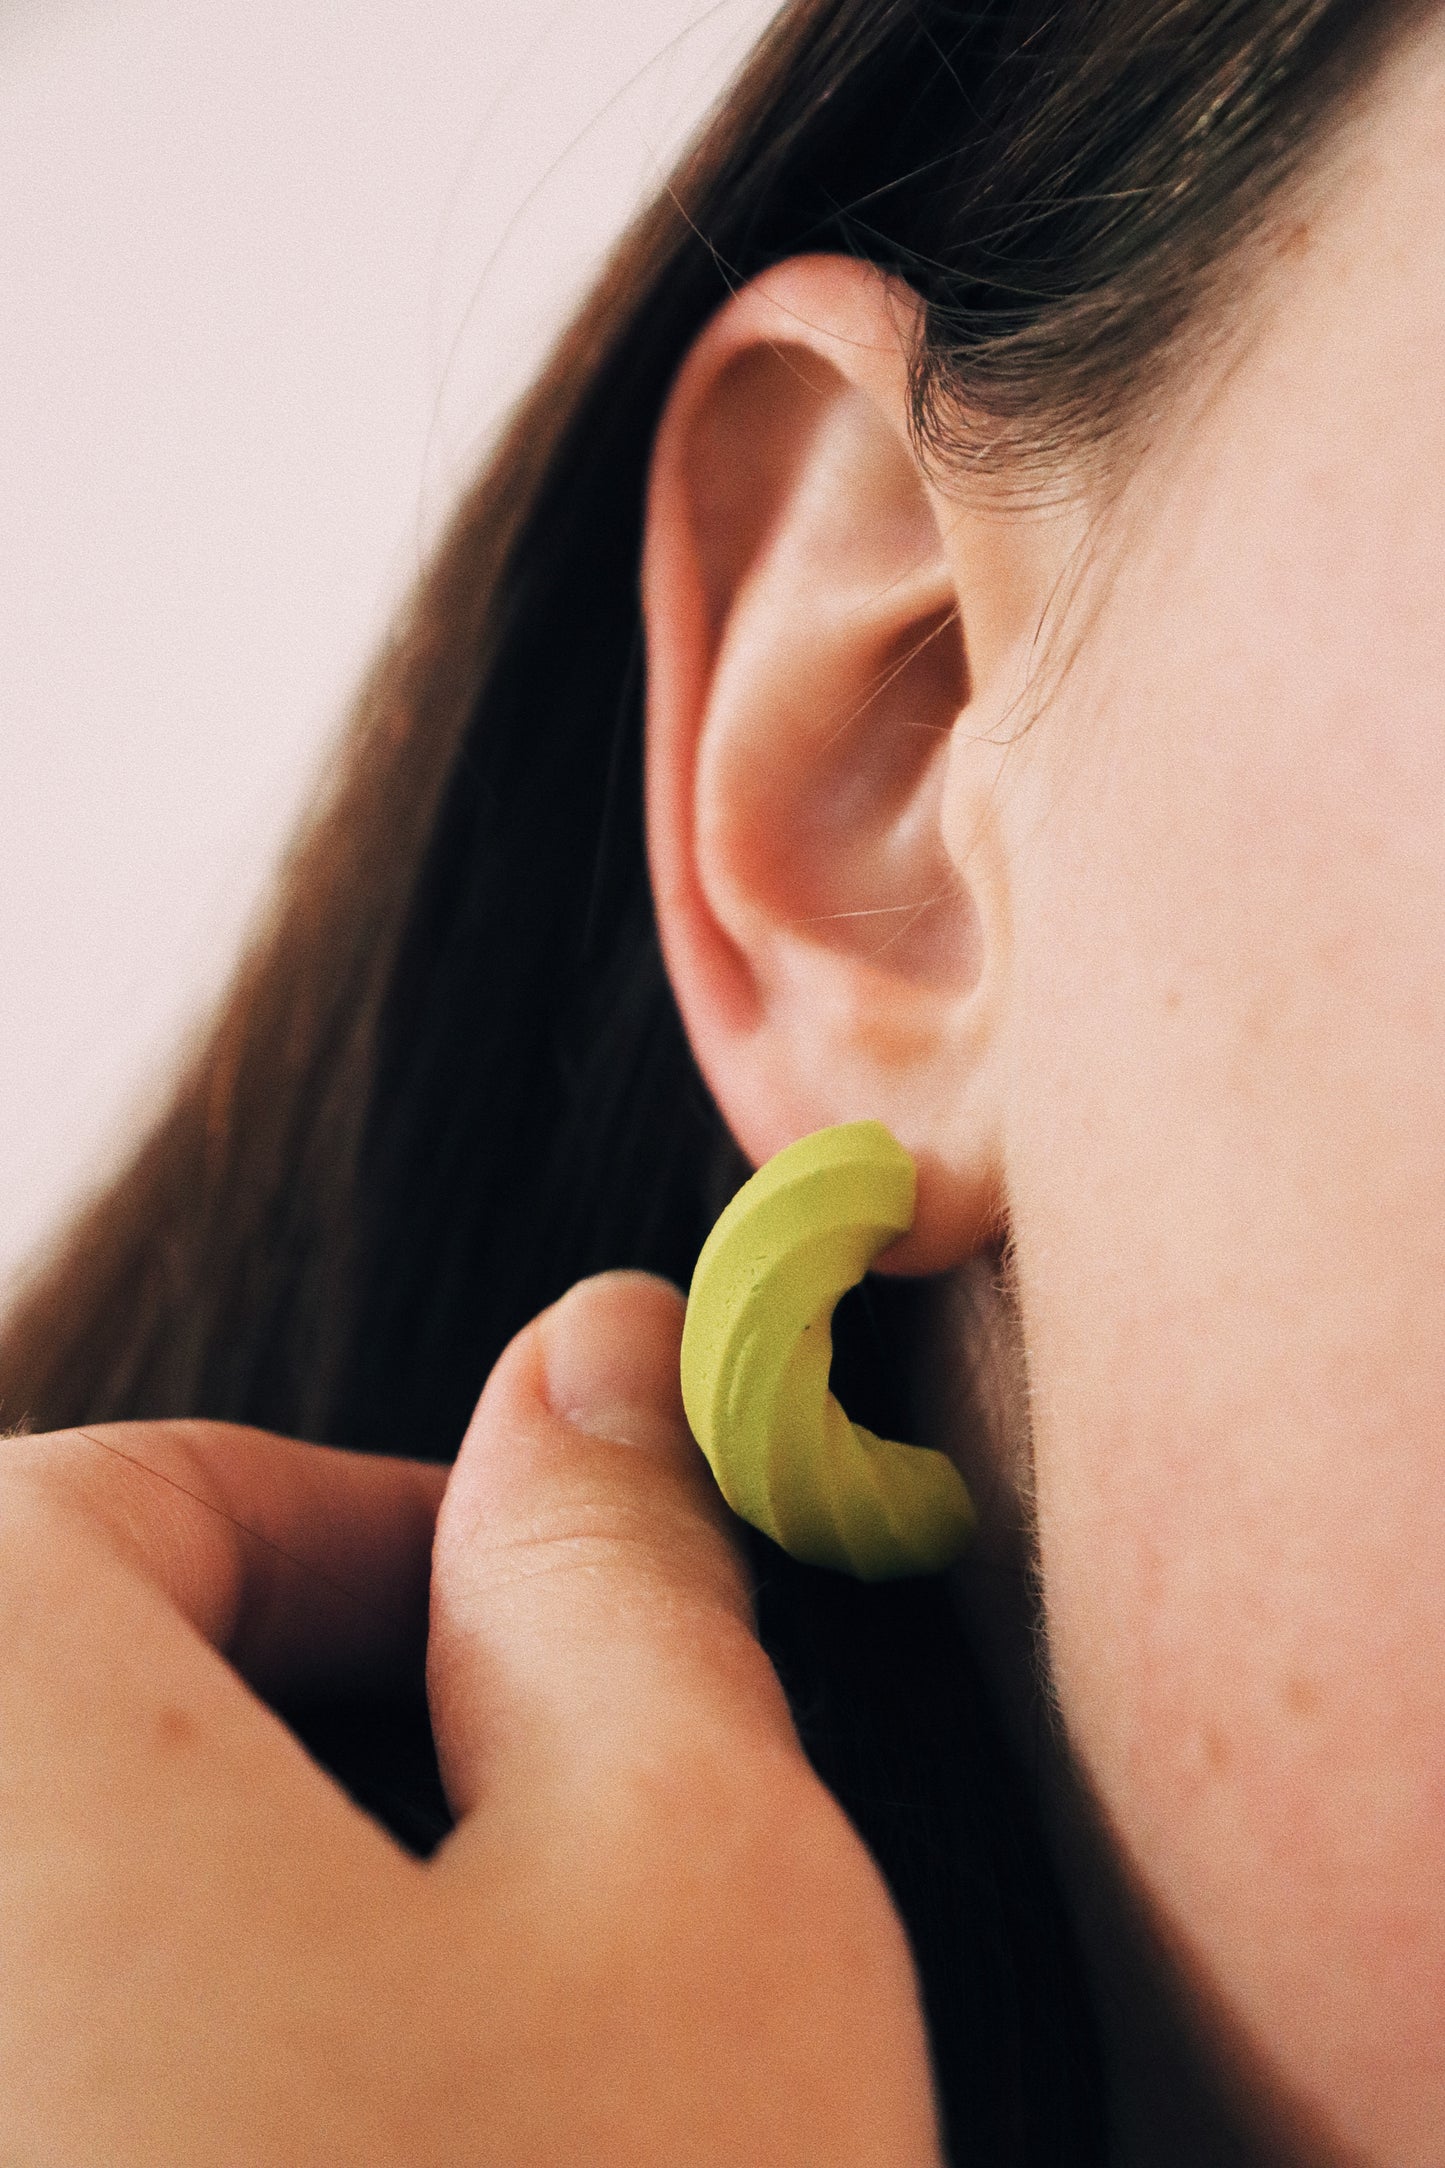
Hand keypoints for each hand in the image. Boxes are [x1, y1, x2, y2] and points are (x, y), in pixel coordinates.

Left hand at [0, 1272, 941, 2163]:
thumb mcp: (694, 1895)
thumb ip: (613, 1574)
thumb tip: (596, 1355)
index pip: (85, 1507)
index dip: (340, 1526)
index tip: (519, 1630)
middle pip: (37, 1698)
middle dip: (277, 1713)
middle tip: (513, 1850)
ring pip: (46, 1904)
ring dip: (224, 1902)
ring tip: (445, 2042)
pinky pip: (49, 2061)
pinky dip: (153, 2066)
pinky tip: (340, 2143)